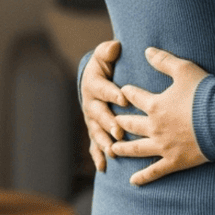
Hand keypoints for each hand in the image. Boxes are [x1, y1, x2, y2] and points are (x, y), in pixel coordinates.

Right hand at [80, 40, 128, 172]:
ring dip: (103, 142)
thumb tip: (114, 46)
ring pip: (96, 132)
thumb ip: (107, 51)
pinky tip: (103, 167)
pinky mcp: (94, 130)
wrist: (96, 78)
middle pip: (98, 114)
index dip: (112, 93)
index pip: (103, 89)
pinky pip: (94, 144)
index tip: (124, 98)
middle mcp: (90, 103)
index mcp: (93, 85)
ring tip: (112, 152)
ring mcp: (91, 119)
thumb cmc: (105, 65)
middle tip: (118, 132)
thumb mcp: (104, 55)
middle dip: (108, 123)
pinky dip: (97, 156)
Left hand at [111, 46, 211, 185]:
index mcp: (155, 105)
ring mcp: (163, 146)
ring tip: (112, 149)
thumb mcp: (185, 70)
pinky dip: (143, 177)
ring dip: (123, 149)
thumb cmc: (206, 93)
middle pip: (131, 125)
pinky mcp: (175, 161)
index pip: (134, 97)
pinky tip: (132, 181)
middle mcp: (154, 127)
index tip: (122, 91)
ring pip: (136, 149)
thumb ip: (164, 61)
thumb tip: (147, 50)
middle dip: (120, 122)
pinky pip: (154, 171)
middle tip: (113, 122)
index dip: (127, 93)